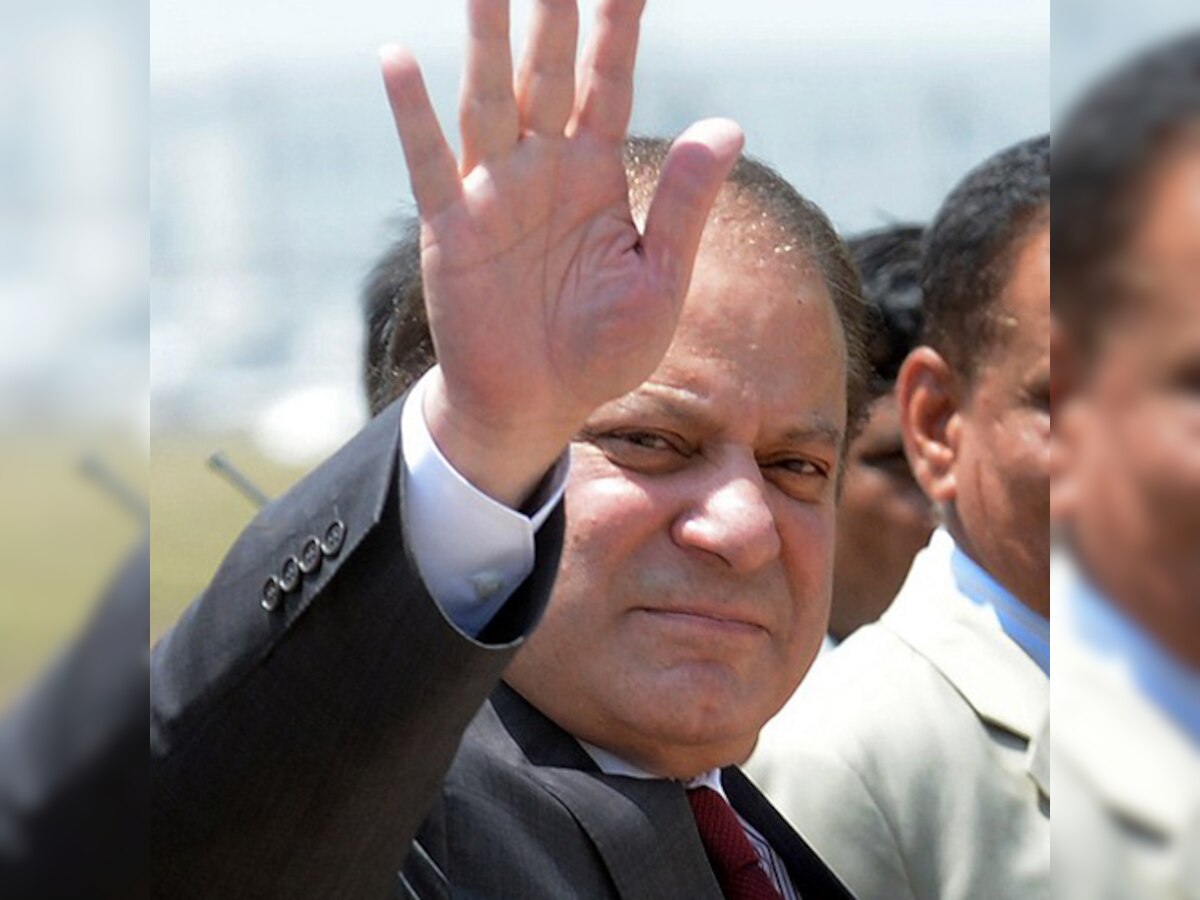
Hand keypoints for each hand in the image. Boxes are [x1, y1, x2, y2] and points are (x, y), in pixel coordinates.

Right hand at [381, 0, 742, 506]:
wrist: (536, 406)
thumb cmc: (601, 350)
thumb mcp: (659, 281)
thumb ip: (684, 205)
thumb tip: (730, 125)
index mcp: (594, 176)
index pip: (610, 82)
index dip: (618, 24)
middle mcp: (542, 169)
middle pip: (547, 72)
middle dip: (551, 11)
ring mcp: (492, 193)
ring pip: (488, 99)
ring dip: (485, 39)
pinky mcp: (450, 229)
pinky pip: (429, 164)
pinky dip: (412, 116)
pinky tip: (397, 59)